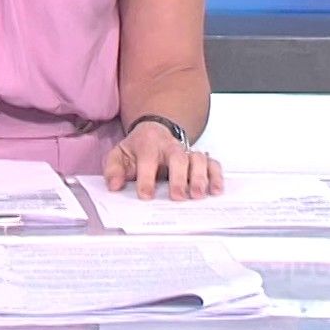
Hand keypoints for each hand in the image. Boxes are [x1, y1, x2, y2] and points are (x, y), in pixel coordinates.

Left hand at [102, 121, 222, 199]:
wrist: (154, 132)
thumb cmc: (137, 149)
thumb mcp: (118, 155)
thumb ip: (113, 170)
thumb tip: (114, 185)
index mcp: (148, 143)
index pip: (148, 159)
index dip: (146, 178)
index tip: (146, 195)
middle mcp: (171, 146)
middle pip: (178, 157)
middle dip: (179, 178)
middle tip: (178, 197)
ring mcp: (187, 151)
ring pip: (198, 159)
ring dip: (200, 178)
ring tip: (198, 196)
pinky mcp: (200, 158)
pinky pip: (212, 163)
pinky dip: (216, 176)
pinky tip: (216, 190)